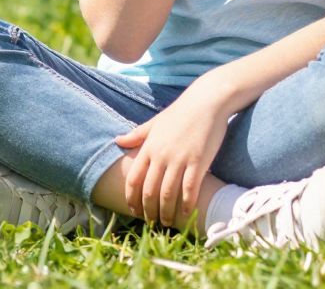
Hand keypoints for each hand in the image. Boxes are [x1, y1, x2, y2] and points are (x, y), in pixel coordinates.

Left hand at [112, 86, 231, 226]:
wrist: (207, 101)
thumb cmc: (181, 112)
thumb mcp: (155, 122)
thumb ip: (136, 135)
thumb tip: (117, 141)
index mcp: (149, 147)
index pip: (134, 180)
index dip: (132, 199)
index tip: (134, 211)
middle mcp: (161, 156)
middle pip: (149, 191)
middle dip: (148, 211)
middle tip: (151, 222)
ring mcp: (180, 159)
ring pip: (168, 194)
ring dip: (166, 212)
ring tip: (166, 222)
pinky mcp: (198, 161)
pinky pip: (189, 188)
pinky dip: (186, 203)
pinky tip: (185, 212)